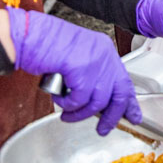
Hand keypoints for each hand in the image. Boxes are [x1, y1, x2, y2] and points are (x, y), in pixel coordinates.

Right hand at [6, 8, 138, 134]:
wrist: (29, 34)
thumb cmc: (45, 44)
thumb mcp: (76, 56)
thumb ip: (89, 74)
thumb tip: (97, 101)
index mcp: (104, 49)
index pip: (124, 80)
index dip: (129, 102)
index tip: (133, 116)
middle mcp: (104, 54)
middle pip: (119, 94)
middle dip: (111, 116)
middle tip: (103, 129)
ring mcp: (94, 61)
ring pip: (97, 101)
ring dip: (81, 113)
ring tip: (67, 114)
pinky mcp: (81, 69)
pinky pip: (79, 99)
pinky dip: (67, 104)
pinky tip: (58, 98)